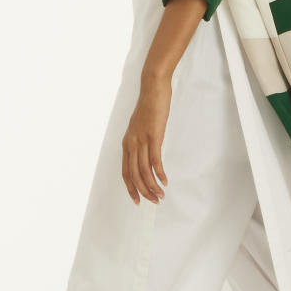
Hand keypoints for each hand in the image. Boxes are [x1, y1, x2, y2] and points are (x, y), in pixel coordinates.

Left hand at [122, 74, 170, 204]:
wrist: (153, 88)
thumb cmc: (150, 106)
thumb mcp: (142, 126)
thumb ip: (142, 140)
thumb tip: (147, 152)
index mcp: (126, 143)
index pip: (125, 172)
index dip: (131, 188)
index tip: (138, 200)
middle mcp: (131, 143)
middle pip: (134, 175)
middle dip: (143, 191)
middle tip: (153, 201)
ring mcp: (141, 140)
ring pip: (143, 171)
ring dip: (152, 186)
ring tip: (161, 196)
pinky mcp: (153, 136)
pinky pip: (154, 160)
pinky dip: (159, 173)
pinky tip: (165, 181)